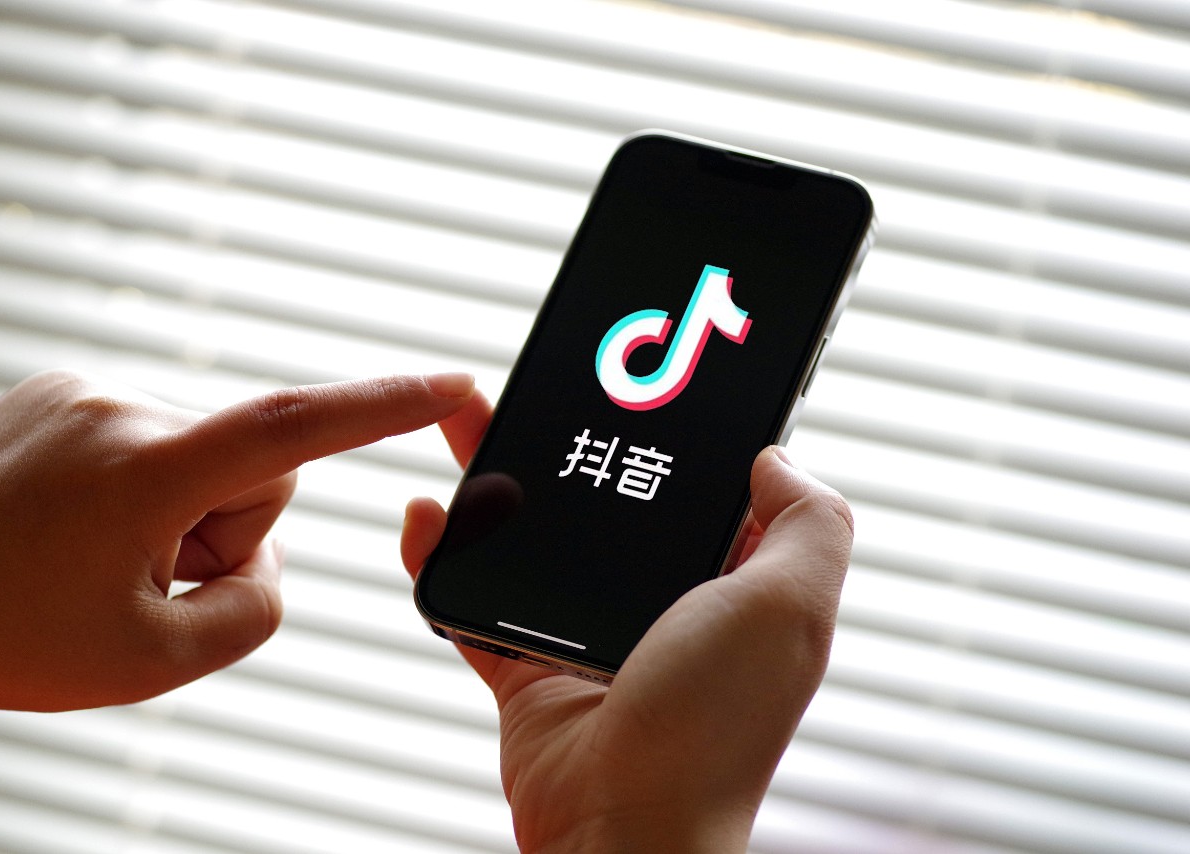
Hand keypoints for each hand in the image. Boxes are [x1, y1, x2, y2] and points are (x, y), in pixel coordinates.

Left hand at [0, 369, 473, 710]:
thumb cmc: (8, 639)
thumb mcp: (155, 660)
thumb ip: (257, 609)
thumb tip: (268, 552)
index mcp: (143, 471)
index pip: (294, 426)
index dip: (385, 405)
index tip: (452, 383)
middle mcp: (118, 407)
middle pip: (257, 463)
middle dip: (232, 525)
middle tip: (152, 576)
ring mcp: (84, 390)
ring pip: (208, 449)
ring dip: (185, 508)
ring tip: (105, 552)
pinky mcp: (64, 388)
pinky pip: (158, 432)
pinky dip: (148, 481)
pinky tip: (85, 520)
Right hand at [402, 394, 851, 852]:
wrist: (618, 830)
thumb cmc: (712, 726)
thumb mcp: (792, 604)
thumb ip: (808, 519)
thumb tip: (774, 455)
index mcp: (734, 587)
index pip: (708, 489)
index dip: (681, 433)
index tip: (645, 378)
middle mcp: (665, 608)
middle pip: (610, 501)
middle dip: (573, 441)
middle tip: (539, 387)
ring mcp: (592, 637)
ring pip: (538, 538)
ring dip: (498, 481)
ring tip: (468, 422)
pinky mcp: (527, 667)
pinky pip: (475, 602)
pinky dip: (444, 559)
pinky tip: (424, 516)